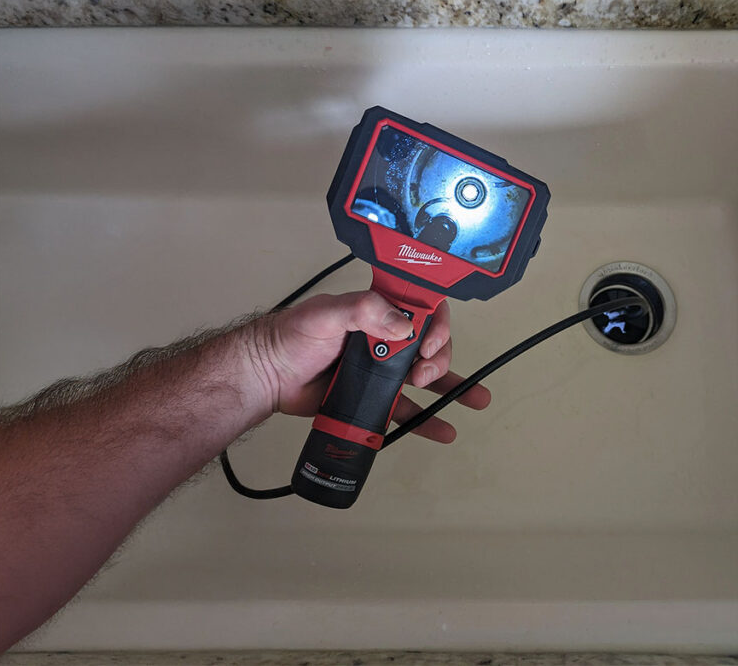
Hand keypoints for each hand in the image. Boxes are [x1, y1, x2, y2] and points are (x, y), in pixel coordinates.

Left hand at [250, 291, 489, 442]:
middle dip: (439, 359)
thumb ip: (364, 310)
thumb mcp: (326, 313)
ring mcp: (381, 370)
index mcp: (377, 312)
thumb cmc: (289, 337)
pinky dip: (428, 421)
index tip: (430, 342)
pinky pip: (406, 410)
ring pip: (426, 378)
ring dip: (453, 387)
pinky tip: (444, 429)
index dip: (438, 324)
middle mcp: (384, 339)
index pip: (423, 309)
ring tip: (472, 399)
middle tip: (421, 374)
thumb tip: (404, 324)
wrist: (265, 377)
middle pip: (430, 346)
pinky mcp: (373, 398)